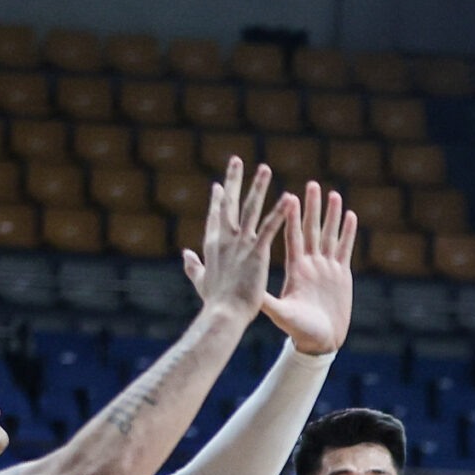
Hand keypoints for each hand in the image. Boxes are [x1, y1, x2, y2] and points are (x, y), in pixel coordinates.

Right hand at [182, 158, 294, 319]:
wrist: (223, 315)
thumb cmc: (214, 302)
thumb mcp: (199, 280)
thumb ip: (192, 265)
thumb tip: (185, 255)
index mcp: (212, 245)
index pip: (215, 215)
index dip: (217, 199)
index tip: (220, 184)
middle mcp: (225, 239)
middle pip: (229, 203)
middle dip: (233, 180)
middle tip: (238, 160)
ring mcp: (240, 244)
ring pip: (250, 208)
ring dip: (258, 187)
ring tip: (266, 168)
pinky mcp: (256, 252)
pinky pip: (270, 228)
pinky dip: (279, 212)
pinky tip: (289, 198)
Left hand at [261, 182, 356, 354]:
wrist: (319, 341)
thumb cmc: (298, 330)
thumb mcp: (281, 313)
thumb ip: (267, 301)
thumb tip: (249, 291)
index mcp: (295, 269)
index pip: (292, 237)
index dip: (292, 217)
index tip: (289, 196)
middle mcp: (310, 263)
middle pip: (311, 229)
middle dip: (312, 207)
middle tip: (312, 185)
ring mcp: (327, 267)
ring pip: (329, 234)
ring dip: (331, 215)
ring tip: (333, 193)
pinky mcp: (342, 274)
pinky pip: (346, 249)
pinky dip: (348, 232)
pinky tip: (350, 215)